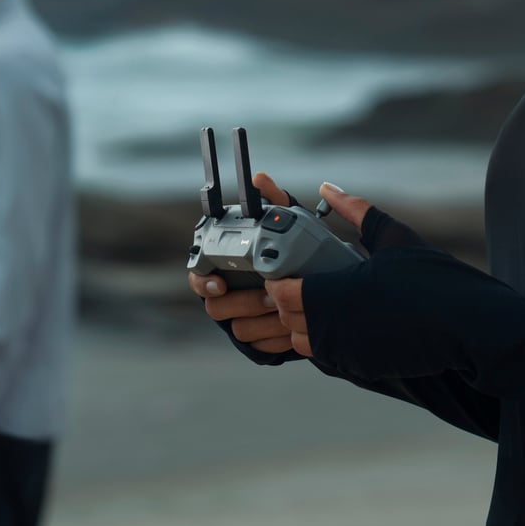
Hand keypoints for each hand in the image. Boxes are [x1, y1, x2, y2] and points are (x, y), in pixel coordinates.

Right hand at [192, 173, 375, 359]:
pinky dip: (274, 340)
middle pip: (216, 306)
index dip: (203, 281)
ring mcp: (243, 319)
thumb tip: (261, 179)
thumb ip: (274, 203)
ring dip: (261, 321)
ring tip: (285, 312)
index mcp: (227, 266)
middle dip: (243, 302)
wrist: (326, 292)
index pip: (198, 273)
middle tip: (269, 295)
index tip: (221, 282)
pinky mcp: (260, 342)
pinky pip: (258, 346)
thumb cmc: (299, 254)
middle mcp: (229, 294)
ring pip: (238, 328)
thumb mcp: (290, 228)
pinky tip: (291, 332)